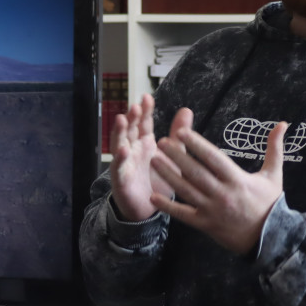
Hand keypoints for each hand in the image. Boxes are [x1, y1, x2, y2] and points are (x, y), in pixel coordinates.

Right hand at [109, 94, 169, 220]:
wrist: (148, 208)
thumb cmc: (159, 180)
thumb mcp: (172, 156)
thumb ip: (178, 134)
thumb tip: (186, 110)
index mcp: (144, 143)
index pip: (143, 123)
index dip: (144, 111)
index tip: (147, 98)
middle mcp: (132, 149)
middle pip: (129, 129)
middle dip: (131, 117)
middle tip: (136, 106)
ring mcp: (124, 163)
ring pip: (119, 143)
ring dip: (120, 132)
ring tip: (122, 119)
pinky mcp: (121, 179)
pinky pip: (118, 168)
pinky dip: (119, 159)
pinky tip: (123, 150)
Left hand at [150, 109, 286, 255]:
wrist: (270, 238)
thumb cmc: (270, 203)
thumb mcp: (274, 175)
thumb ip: (275, 148)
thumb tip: (283, 124)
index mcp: (238, 180)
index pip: (214, 159)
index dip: (197, 145)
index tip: (182, 131)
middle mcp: (223, 194)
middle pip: (196, 172)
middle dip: (177, 156)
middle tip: (161, 141)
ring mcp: (212, 211)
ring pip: (186, 191)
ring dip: (168, 176)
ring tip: (154, 160)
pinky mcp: (205, 225)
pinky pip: (184, 215)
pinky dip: (168, 206)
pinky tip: (153, 195)